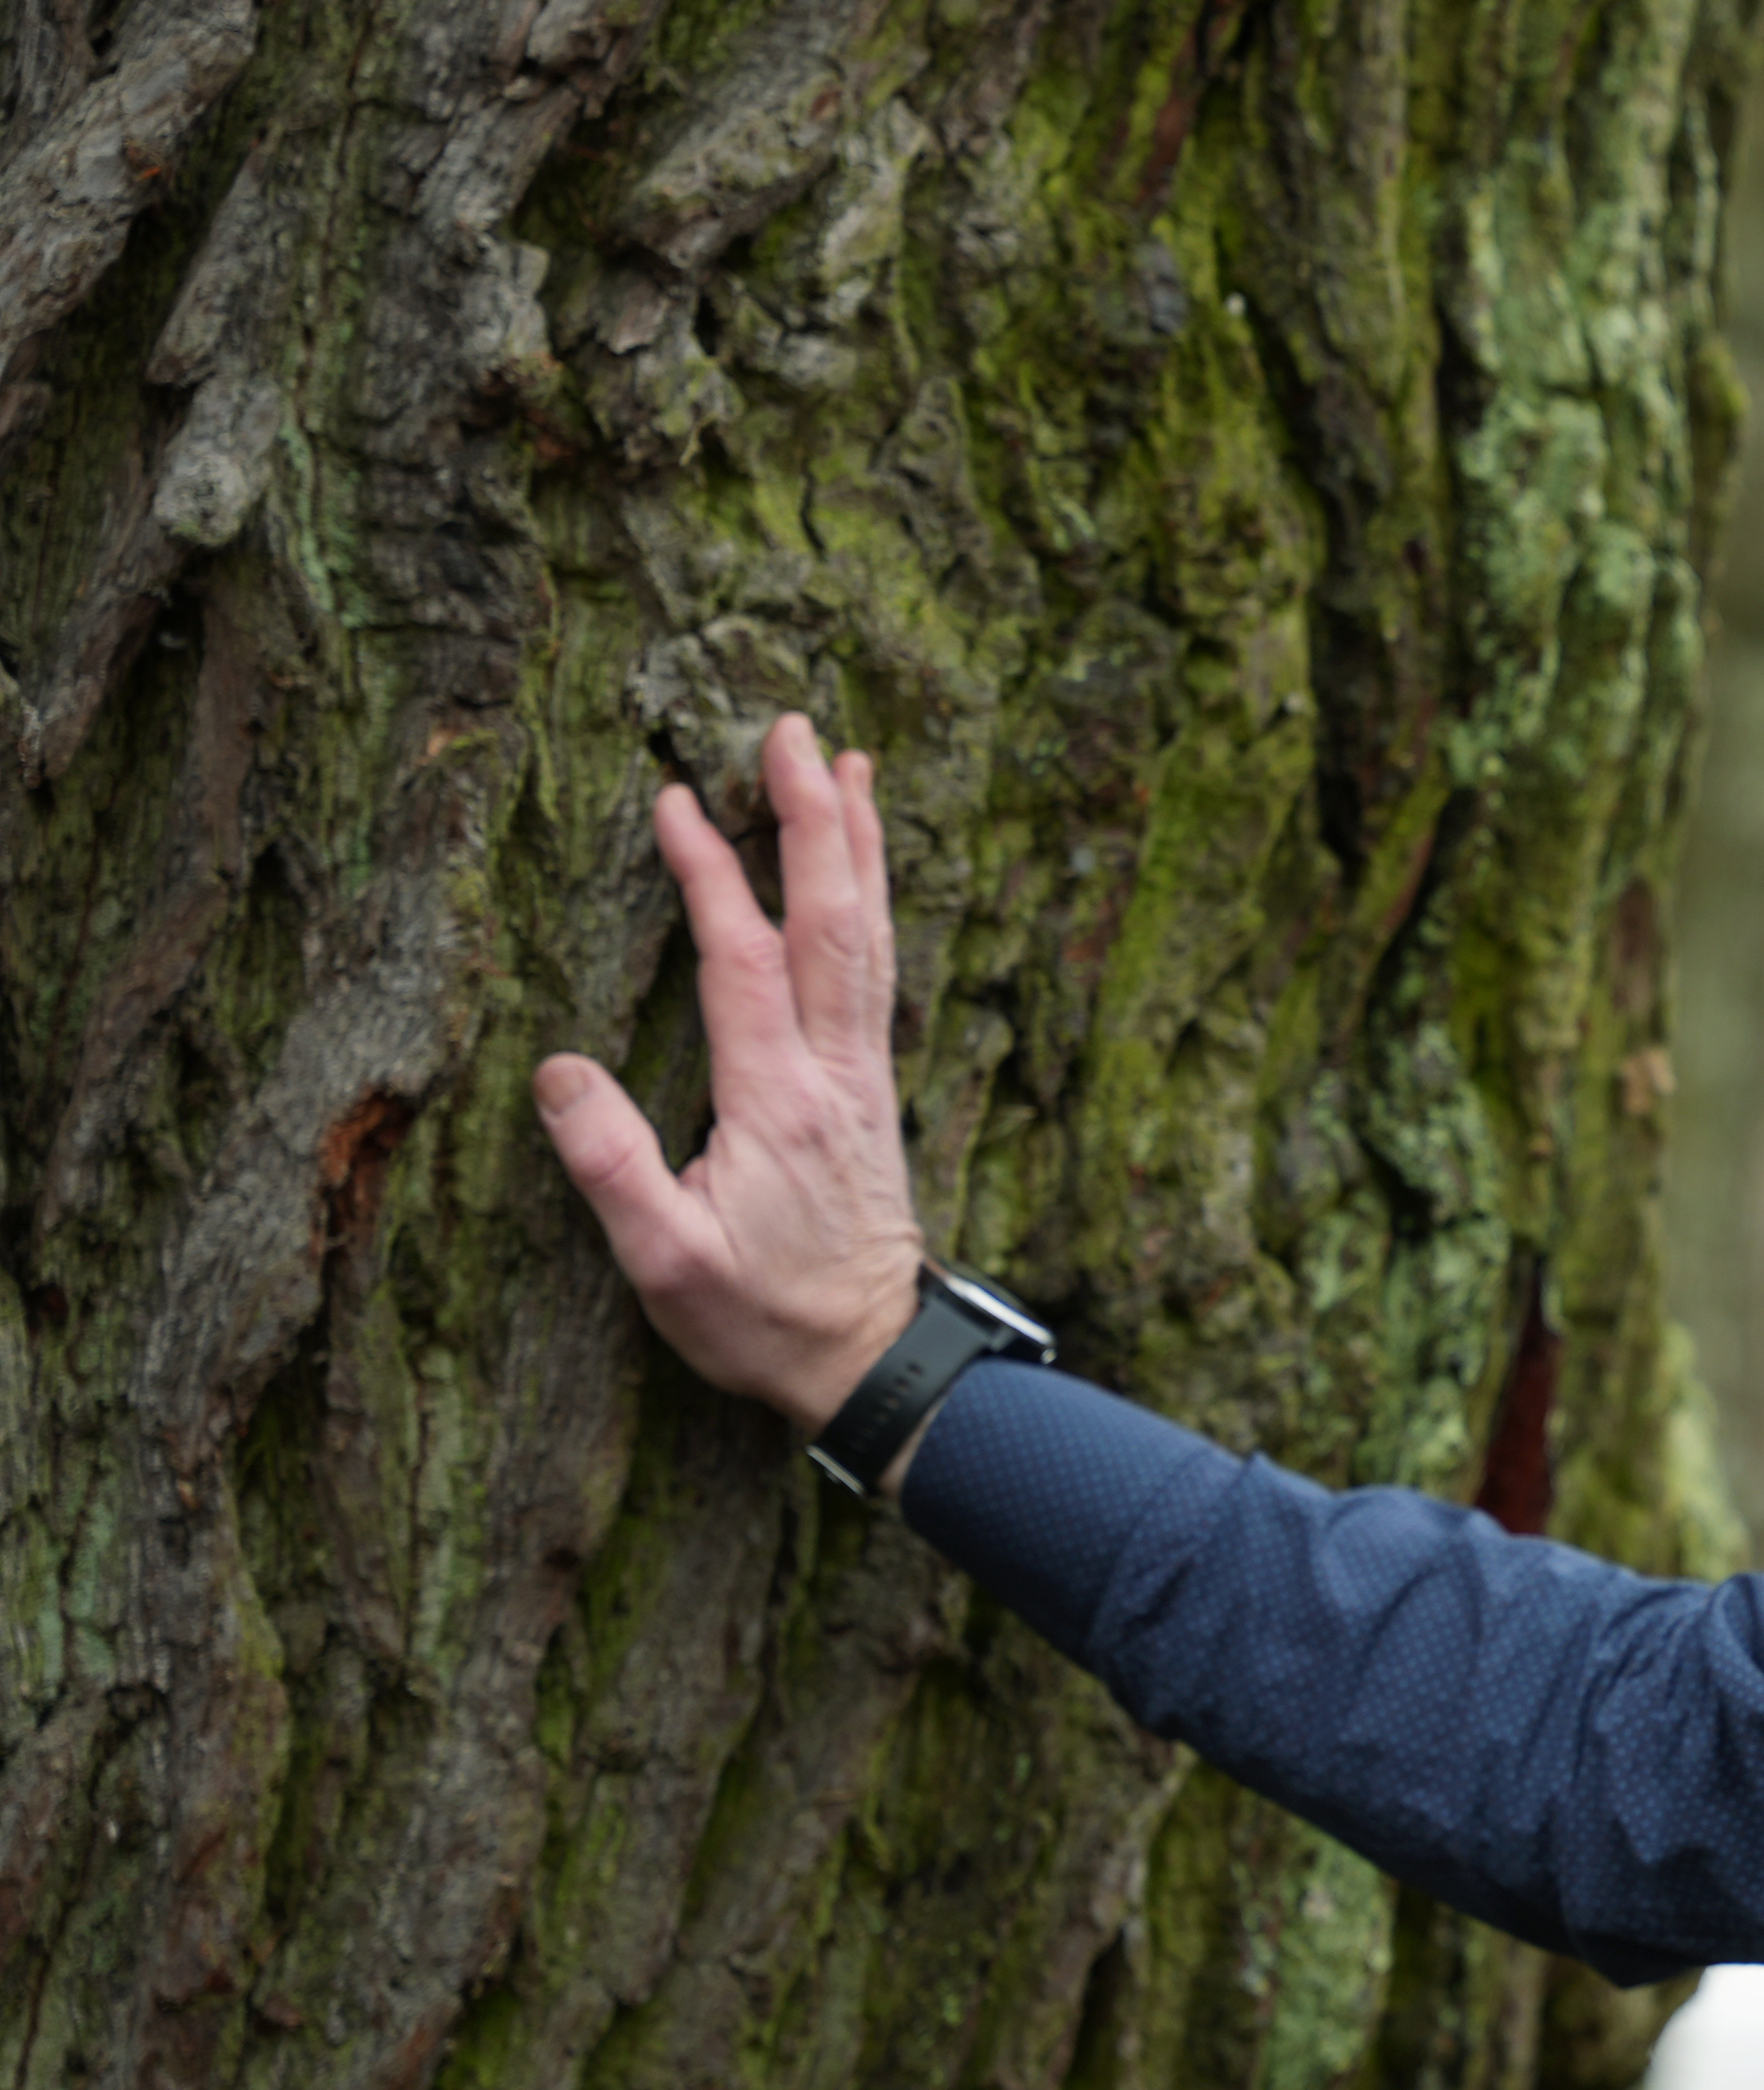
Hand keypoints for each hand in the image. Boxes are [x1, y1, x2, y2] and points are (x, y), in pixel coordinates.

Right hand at [535, 714, 926, 1443]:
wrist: (872, 1360)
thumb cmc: (761, 1317)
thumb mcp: (664, 1263)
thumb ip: (611, 1166)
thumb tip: (559, 1068)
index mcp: (776, 1102)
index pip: (740, 961)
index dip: (709, 874)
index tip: (676, 796)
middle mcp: (835, 1072)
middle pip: (832, 921)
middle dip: (816, 818)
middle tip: (800, 728)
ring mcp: (865, 1075)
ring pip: (869, 936)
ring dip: (859, 845)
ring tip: (852, 764)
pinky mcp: (874, 1088)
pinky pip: (878, 971)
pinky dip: (872, 905)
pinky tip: (866, 872)